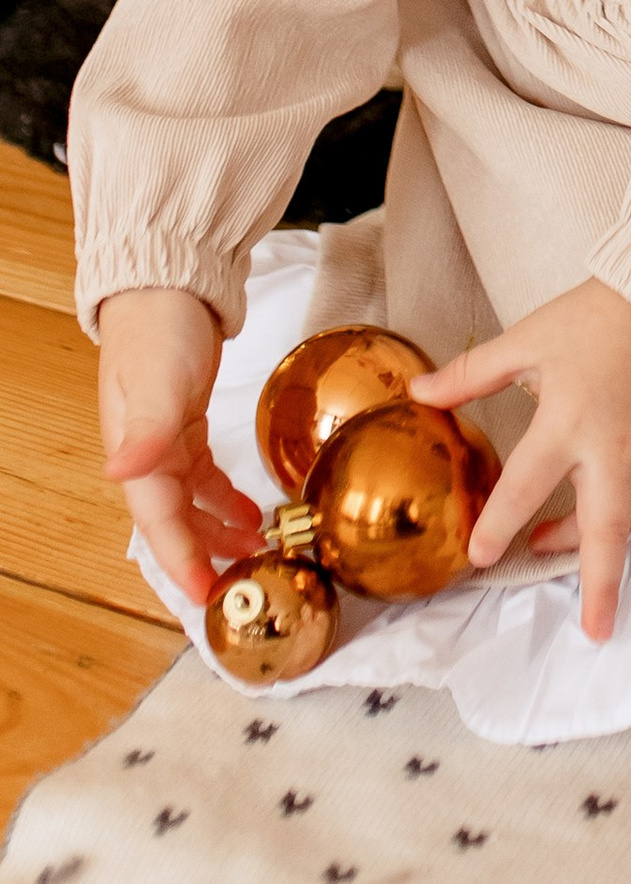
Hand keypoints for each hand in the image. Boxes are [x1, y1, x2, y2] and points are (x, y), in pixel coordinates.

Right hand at [97, 286, 262, 608]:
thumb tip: (121, 473)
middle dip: (203, 559)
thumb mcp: (158, 382)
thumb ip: (147, 430)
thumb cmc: (156, 331)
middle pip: (176, 524)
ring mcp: (165, 442)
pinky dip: (224, 499)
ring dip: (219, 532)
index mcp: (137, 456)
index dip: (181, 563)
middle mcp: (147, 457)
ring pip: (192, 505)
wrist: (164, 286)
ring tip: (256, 552)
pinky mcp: (186, 424)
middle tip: (243, 585)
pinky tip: (249, 513)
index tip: (206, 597)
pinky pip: (203, 477)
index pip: (160, 524)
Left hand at [412, 279, 630, 642]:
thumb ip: (472, 374)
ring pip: (619, 519)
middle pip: (606, 529)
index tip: (478, 555)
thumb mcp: (528, 339)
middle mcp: (610, 448)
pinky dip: (610, 517)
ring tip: (546, 548)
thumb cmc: (593, 317)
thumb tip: (418, 394)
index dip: (500, 524)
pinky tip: (585, 517)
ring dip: (589, 549)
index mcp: (568, 421)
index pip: (527, 486)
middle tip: (595, 634)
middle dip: (601, 585)